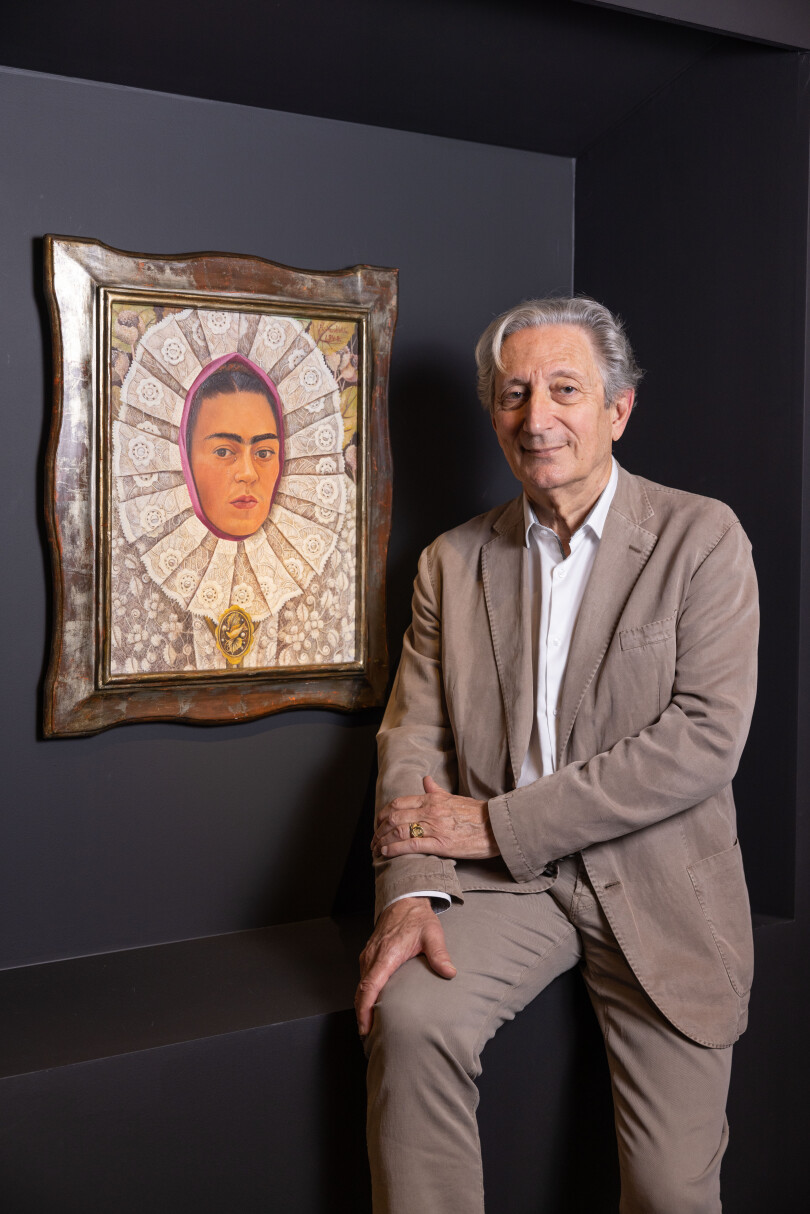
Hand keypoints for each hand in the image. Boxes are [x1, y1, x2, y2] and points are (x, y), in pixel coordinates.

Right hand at [355, 896, 455, 1035]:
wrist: (404, 901)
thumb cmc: (417, 918)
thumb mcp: (432, 933)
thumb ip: (439, 954)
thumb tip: (449, 972)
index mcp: (387, 954)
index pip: (370, 986)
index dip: (365, 1009)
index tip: (366, 1027)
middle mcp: (373, 956)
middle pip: (361, 991)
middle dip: (362, 1015)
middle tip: (369, 1035)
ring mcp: (368, 956)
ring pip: (361, 985)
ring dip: (362, 1005)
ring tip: (371, 1025)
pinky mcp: (369, 956)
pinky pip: (364, 978)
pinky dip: (364, 994)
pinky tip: (372, 1004)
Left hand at [371, 775, 498, 860]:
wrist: (496, 826)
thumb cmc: (477, 814)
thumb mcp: (454, 798)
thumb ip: (436, 790)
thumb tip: (426, 780)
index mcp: (432, 799)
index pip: (398, 803)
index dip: (383, 814)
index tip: (378, 823)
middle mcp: (430, 810)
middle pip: (394, 817)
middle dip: (379, 829)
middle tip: (373, 839)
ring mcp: (434, 827)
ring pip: (399, 831)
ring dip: (382, 840)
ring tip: (376, 848)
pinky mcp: (440, 844)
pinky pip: (411, 845)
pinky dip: (394, 849)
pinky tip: (386, 852)